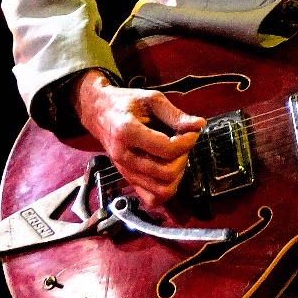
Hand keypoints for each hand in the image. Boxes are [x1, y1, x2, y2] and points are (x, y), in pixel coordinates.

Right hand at [68, 70, 205, 208]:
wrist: (99, 113)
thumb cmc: (125, 103)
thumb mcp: (152, 99)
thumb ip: (176, 115)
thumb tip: (198, 125)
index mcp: (128, 132)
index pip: (168, 149)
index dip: (188, 140)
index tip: (192, 130)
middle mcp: (124, 156)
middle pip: (167, 172)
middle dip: (184, 157)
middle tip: (183, 142)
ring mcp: (124, 170)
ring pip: (161, 189)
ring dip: (177, 173)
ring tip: (176, 156)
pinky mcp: (127, 179)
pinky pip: (151, 198)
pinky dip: (166, 189)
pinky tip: (169, 170)